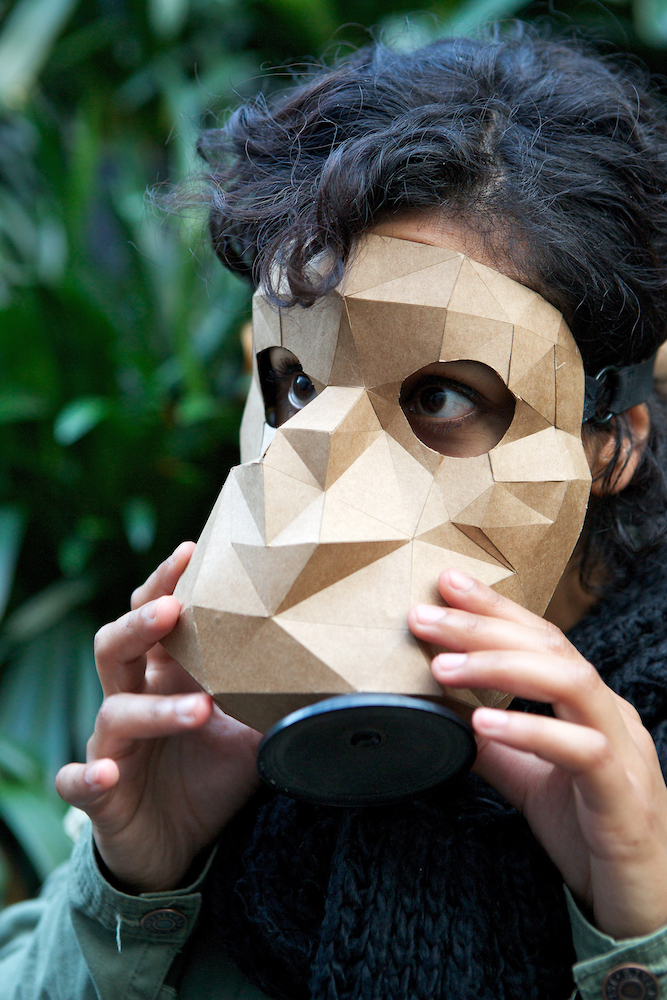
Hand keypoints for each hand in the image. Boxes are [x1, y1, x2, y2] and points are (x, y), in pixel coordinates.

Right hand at [56, 542, 260, 891]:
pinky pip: (79, 781)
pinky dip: (86, 775)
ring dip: (153, 708)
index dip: (164, 584)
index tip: (189, 550)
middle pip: (116, 646)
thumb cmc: (210, 775)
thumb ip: (271, 697)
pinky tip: (104, 772)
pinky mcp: (101, 793)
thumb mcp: (249, 731)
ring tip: (199, 709)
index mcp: (165, 676)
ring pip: (115, 711)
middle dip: (140, 623)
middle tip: (172, 608)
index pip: (154, 618)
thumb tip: (331, 664)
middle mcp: (131, 699)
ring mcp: (112, 745)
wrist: (179, 846)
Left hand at [408, 569, 666, 939]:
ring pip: (571, 682)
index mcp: (591, 705)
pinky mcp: (623, 797)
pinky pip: (582, 750)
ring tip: (442, 667)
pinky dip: (530, 729)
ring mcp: (625, 752)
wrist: (644, 904)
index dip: (495, 608)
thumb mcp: (530, 780)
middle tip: (425, 615)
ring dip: (500, 666)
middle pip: (551, 647)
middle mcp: (612, 715)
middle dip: (484, 625)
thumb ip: (495, 745)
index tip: (445, 584)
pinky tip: (483, 721)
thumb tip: (443, 715)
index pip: (542, 639)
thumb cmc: (591, 834)